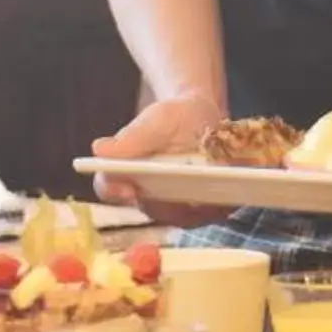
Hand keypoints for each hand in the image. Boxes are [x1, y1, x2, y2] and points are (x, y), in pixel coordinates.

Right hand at [90, 90, 233, 228]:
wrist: (203, 117)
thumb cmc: (172, 118)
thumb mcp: (155, 120)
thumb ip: (132, 136)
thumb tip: (99, 149)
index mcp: (125, 176)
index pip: (110, 188)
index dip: (115, 189)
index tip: (128, 186)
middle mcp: (148, 200)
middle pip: (153, 208)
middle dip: (168, 202)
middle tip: (185, 190)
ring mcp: (177, 210)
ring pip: (184, 215)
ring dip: (198, 205)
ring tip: (212, 190)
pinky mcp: (206, 211)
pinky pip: (212, 213)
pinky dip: (220, 203)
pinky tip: (231, 190)